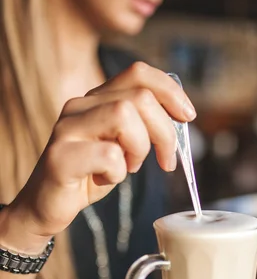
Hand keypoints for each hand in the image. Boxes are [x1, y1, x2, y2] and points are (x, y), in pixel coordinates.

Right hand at [5, 63, 195, 248]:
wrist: (47, 206)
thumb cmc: (90, 175)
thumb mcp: (123, 145)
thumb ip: (143, 126)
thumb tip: (181, 118)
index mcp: (96, 99)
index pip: (138, 72)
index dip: (170, 91)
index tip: (188, 116)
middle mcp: (79, 106)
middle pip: (139, 97)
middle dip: (164, 132)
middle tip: (164, 160)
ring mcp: (67, 129)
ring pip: (124, 115)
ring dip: (140, 148)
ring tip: (130, 167)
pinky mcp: (60, 158)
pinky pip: (109, 155)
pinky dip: (119, 172)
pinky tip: (107, 180)